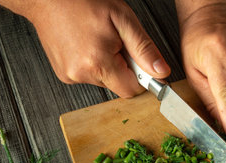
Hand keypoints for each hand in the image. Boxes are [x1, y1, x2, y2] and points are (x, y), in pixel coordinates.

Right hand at [24, 0, 169, 97]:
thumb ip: (144, 49)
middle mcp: (82, 74)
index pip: (131, 90)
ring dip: (108, 65)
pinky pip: (89, 76)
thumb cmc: (82, 2)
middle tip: (116, 44)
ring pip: (104, 81)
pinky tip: (87, 46)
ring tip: (99, 41)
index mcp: (98, 63)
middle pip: (118, 86)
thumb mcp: (123, 20)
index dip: (140, 77)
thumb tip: (161, 72)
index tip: (139, 63)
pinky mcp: (64, 75)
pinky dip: (94, 64)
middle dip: (123, 68)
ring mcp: (71, 76)